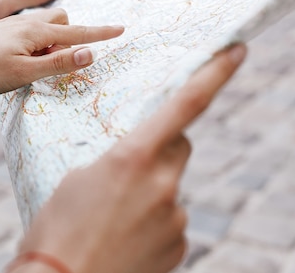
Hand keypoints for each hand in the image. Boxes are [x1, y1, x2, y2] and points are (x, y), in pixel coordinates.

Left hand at [0, 8, 123, 97]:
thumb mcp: (24, 72)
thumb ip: (58, 62)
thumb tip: (91, 53)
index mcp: (35, 31)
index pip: (77, 33)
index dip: (100, 34)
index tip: (122, 29)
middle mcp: (24, 23)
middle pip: (60, 23)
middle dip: (71, 36)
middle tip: (61, 62)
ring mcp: (10, 26)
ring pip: (42, 27)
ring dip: (50, 41)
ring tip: (39, 65)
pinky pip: (27, 33)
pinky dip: (34, 44)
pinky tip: (21, 60)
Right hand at [15, 44, 246, 272]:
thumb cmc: (56, 228)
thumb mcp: (75, 178)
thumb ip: (116, 161)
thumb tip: (139, 167)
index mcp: (133, 157)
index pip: (184, 105)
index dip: (214, 74)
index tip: (238, 50)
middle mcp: (163, 184)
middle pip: (178, 147)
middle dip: (161, 147)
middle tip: (127, 165)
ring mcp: (175, 217)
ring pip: (171, 186)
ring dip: (151, 190)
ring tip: (113, 215)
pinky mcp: (179, 245)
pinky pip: (171, 219)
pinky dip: (153, 221)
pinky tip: (125, 235)